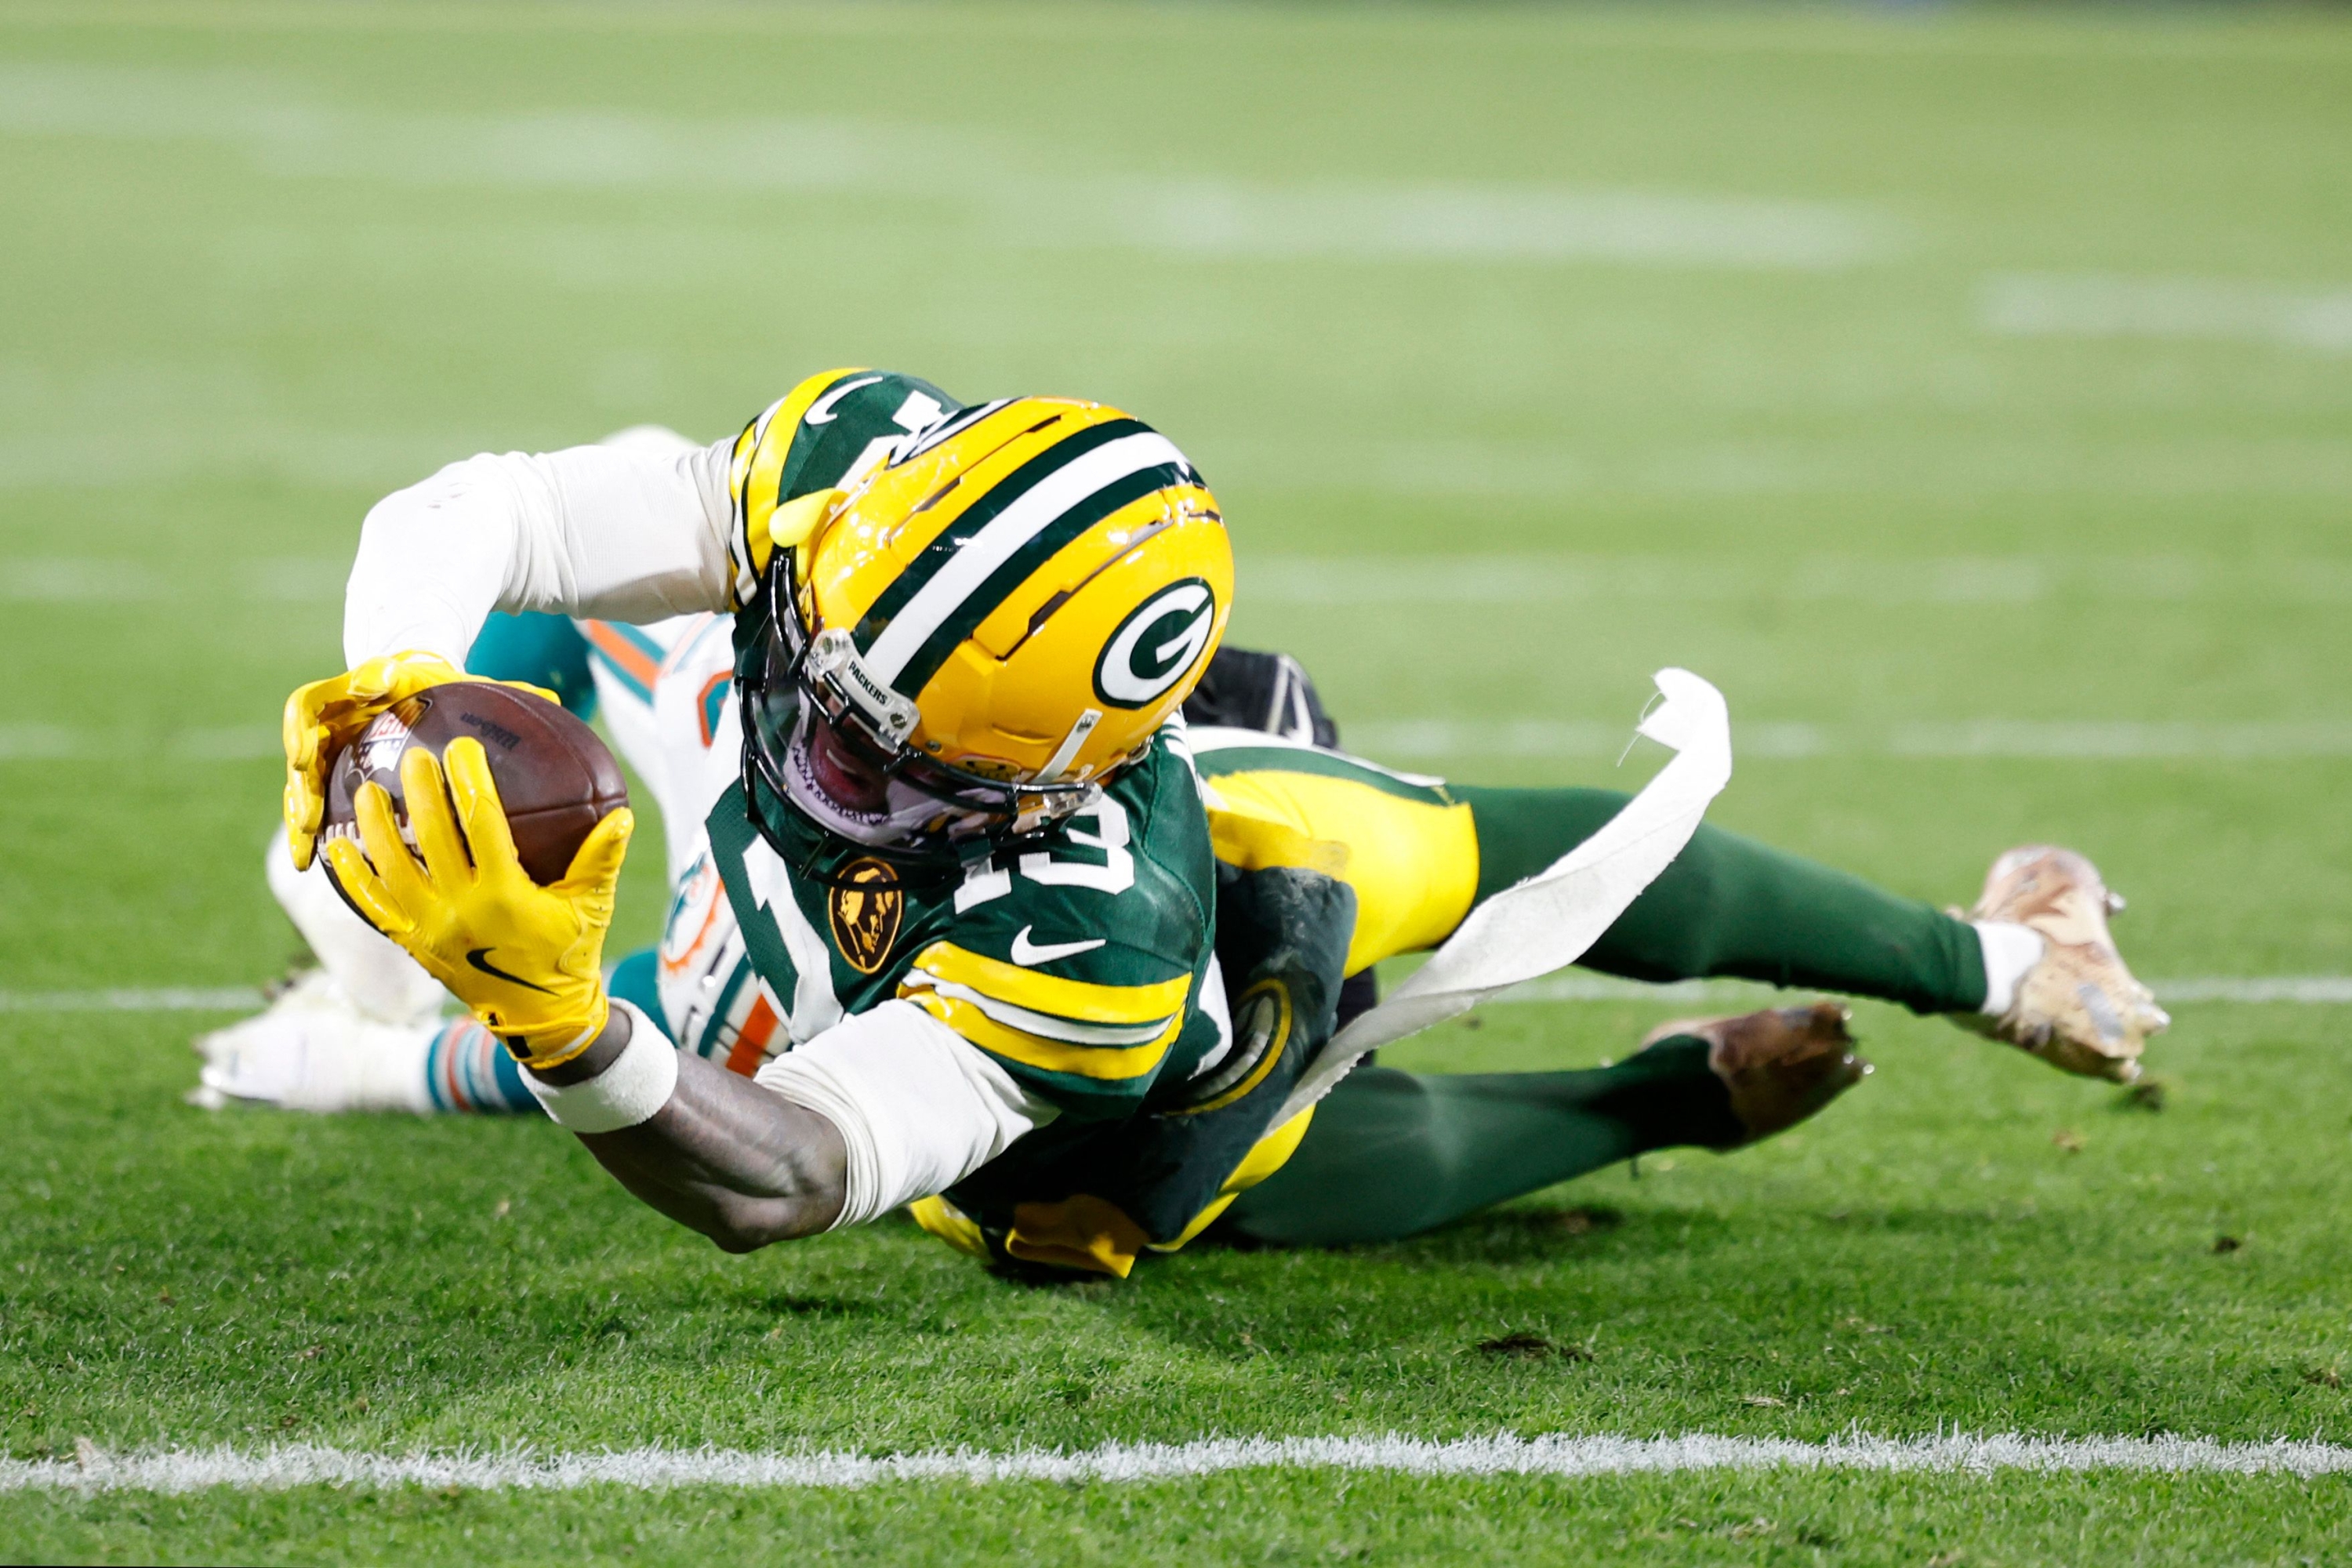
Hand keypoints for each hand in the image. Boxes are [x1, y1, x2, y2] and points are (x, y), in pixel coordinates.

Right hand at [280, 652, 553, 869]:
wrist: (402, 683)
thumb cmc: (440, 687)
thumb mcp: (465, 685)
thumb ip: (502, 692)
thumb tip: (554, 699)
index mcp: (373, 682)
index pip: (357, 674)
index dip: (359, 678)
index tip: (371, 686)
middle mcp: (338, 711)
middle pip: (307, 724)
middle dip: (307, 747)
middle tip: (308, 774)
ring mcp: (322, 743)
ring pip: (299, 770)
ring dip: (299, 800)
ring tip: (305, 837)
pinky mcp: (316, 772)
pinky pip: (304, 800)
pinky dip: (302, 829)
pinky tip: (306, 862)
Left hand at [323, 738, 633, 1067]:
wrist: (539, 1018)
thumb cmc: (568, 955)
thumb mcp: (593, 906)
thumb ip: (602, 858)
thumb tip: (623, 814)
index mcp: (506, 894)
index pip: (481, 822)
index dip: (468, 780)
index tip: (462, 747)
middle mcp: (461, 909)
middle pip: (431, 836)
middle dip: (419, 790)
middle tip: (412, 755)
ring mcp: (431, 929)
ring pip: (391, 868)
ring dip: (375, 826)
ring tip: (367, 791)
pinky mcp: (413, 944)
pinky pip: (373, 906)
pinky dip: (353, 876)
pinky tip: (337, 845)